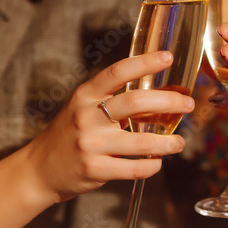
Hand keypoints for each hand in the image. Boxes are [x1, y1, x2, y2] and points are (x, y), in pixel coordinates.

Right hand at [22, 51, 192, 202]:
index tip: (168, 57)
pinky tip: (158, 162)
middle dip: (169, 102)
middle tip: (187, 104)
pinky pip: (135, 168)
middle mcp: (86, 117)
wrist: (40, 170)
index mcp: (85, 96)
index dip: (144, 62)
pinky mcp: (95, 170)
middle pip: (135, 103)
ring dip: (168, 142)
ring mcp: (90, 145)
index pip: (117, 72)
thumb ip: (112, 100)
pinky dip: (152, 166)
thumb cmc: (69, 135)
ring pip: (142, 143)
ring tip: (179, 142)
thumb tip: (158, 96)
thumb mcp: (82, 109)